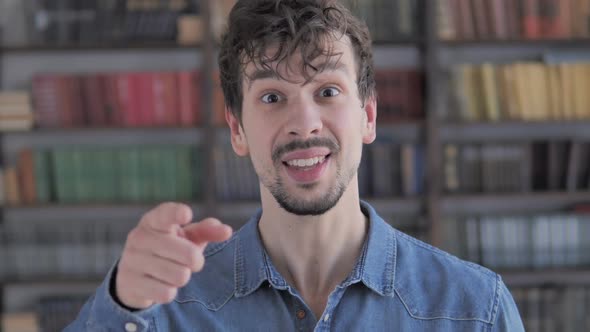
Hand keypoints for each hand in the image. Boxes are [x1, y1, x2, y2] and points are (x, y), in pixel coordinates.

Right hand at [115, 202, 232, 308]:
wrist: (133, 275)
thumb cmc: (168, 248)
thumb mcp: (186, 236)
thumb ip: (207, 231)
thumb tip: (227, 231)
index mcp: (154, 221)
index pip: (164, 214)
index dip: (176, 213)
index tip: (187, 214)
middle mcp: (139, 237)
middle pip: (188, 255)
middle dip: (197, 261)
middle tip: (192, 261)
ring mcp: (132, 260)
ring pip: (180, 276)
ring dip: (183, 277)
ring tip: (174, 272)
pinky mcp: (130, 284)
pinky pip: (167, 293)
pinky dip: (170, 291)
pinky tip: (162, 284)